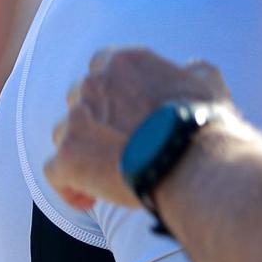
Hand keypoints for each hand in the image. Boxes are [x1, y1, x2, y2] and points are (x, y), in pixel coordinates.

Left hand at [45, 48, 230, 212]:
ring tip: (107, 174)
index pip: (102, 66)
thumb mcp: (208, 85)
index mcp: (123, 61)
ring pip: (63, 134)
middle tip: (120, 145)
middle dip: (95, 121)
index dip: (112, 92)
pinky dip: (68, 186)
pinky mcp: (67, 157)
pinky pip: (54, 172)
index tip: (126, 110)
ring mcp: (76, 120)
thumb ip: (193, 71)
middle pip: (80, 100)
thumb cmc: (204, 125)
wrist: (193, 162)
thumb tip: (191, 69)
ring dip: (81, 151)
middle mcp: (93, 84)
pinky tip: (89, 200)